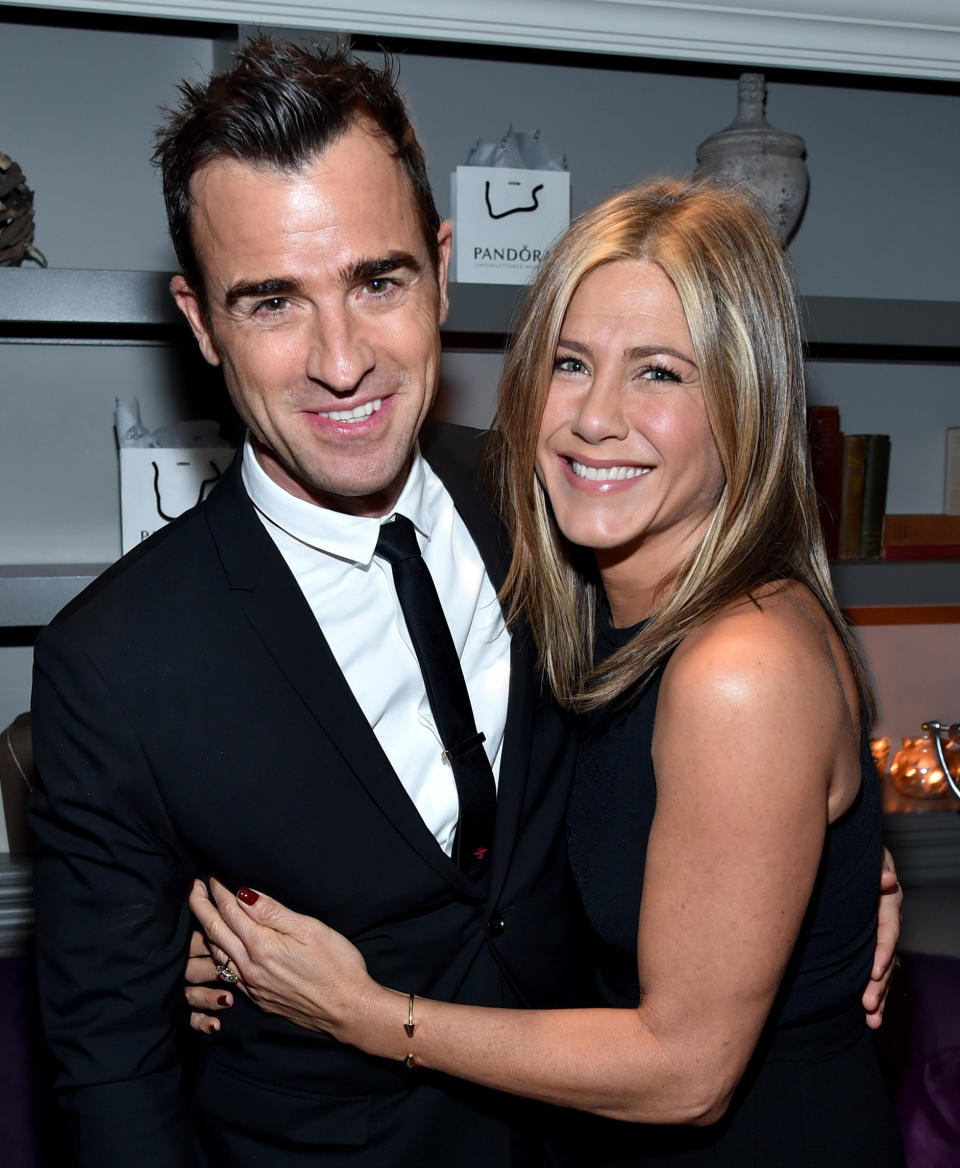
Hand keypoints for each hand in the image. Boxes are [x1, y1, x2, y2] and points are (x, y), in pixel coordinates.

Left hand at [188, 877, 373, 1037]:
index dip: (220, 891)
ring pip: (217, 954)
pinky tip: (221, 948)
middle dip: (202, 907)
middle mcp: (249, 968)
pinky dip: (218, 955)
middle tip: (194, 887)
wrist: (348, 1010)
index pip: (231, 911)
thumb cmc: (337, 965)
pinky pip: (227, 974)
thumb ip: (273, 912)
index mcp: (261, 946)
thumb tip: (244, 893)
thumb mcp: (309, 929)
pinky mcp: (258, 999)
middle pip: (215, 931)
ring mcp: (252, 987)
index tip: (212, 874)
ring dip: (206, 931)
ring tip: (202, 913)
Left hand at [862, 846, 902, 1028]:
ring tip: (872, 1020)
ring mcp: (880, 936)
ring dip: (878, 996)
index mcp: (888, 903)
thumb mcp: (870, 858)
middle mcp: (888, 923)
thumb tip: (887, 880)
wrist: (855, 856)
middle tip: (868, 1005)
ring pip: (883, 970)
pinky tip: (870, 1016)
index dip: (882, 951)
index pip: (888, 931)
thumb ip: (877, 870)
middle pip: (887, 958)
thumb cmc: (860, 856)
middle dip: (879, 984)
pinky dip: (875, 993)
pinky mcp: (871, 945)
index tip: (873, 971)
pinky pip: (876, 972)